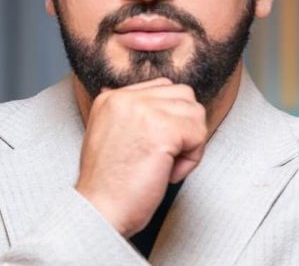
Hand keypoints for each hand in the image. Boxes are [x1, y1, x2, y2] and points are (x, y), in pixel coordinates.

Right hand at [74, 78, 207, 237]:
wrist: (99, 211)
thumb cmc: (108, 186)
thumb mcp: (110, 136)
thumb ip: (131, 116)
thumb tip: (163, 107)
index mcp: (111, 97)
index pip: (162, 87)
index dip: (170, 117)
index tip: (157, 146)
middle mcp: (125, 97)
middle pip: (183, 95)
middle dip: (184, 126)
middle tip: (166, 157)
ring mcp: (144, 110)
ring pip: (195, 112)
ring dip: (190, 143)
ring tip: (166, 165)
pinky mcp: (163, 129)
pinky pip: (199, 133)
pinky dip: (192, 159)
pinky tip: (169, 173)